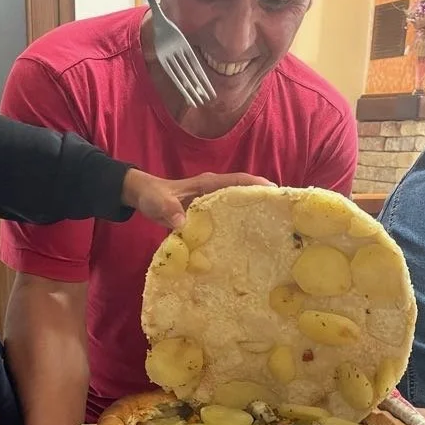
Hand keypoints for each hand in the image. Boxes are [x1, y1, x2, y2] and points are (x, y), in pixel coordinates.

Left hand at [121, 169, 274, 228]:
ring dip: (249, 216)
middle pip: (242, 194)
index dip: (256, 184)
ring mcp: (210, 205)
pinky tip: (241, 244)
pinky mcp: (205, 216)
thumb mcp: (158, 201)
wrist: (142, 197)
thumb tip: (183, 224)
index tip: (275, 192)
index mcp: (207, 184)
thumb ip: (170, 210)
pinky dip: (233, 229)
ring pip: (235, 208)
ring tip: (269, 232)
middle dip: (261, 201)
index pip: (237, 180)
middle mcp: (213, 192)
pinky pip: (223, 221)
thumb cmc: (152, 195)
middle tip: (281, 216)